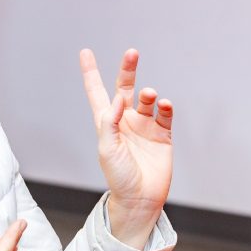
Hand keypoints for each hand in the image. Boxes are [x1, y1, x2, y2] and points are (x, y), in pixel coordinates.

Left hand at [80, 48, 173, 248]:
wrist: (140, 198)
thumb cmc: (118, 176)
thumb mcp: (107, 149)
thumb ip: (110, 122)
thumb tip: (120, 98)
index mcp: (107, 123)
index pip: (97, 92)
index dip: (91, 73)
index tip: (85, 52)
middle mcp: (125, 121)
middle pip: (126, 88)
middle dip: (128, 70)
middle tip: (132, 53)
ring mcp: (145, 126)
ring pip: (148, 100)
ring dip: (149, 94)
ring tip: (150, 96)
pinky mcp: (163, 135)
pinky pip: (164, 114)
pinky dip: (165, 107)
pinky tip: (163, 105)